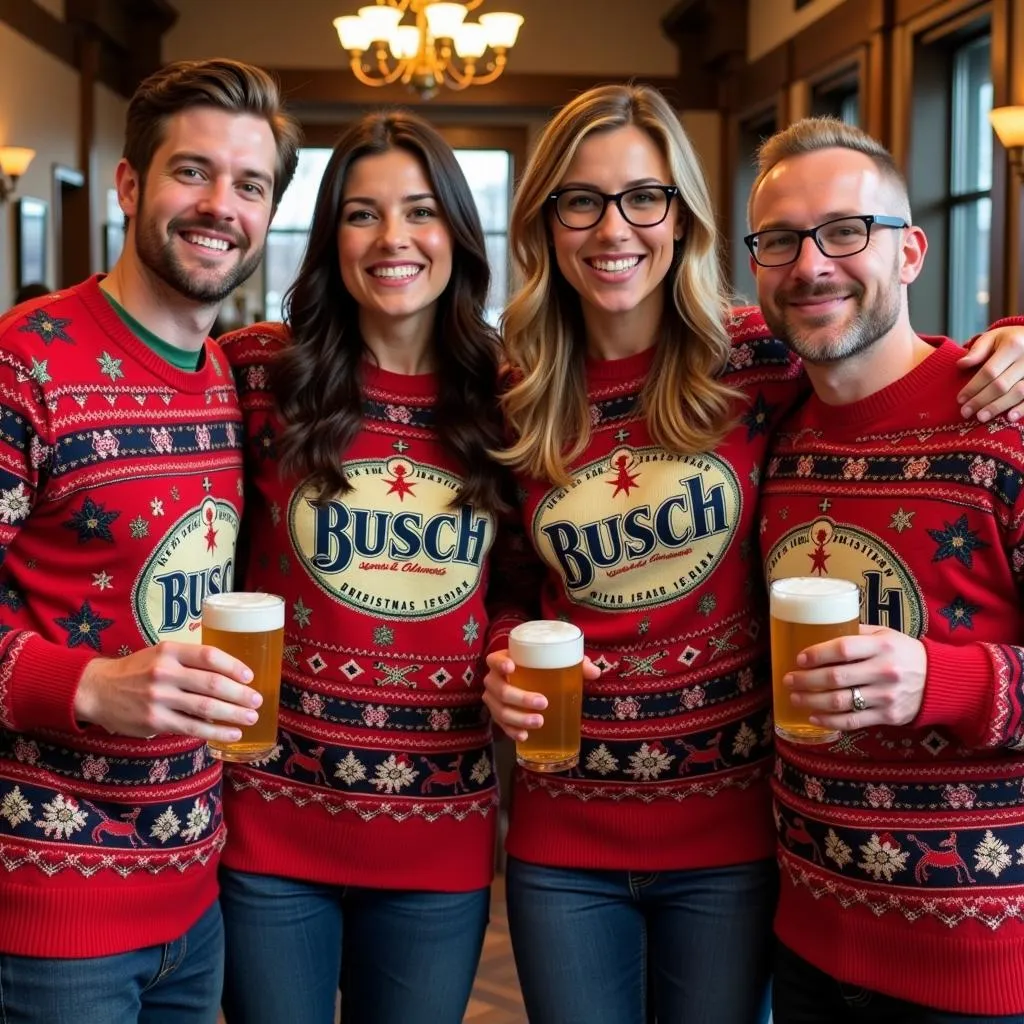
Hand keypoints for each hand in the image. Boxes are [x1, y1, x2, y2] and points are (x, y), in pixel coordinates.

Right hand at [73, 641, 261, 741]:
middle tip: (257, 700)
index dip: (234, 666)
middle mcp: (165, 672)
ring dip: (233, 714)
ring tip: (251, 718)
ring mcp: (159, 698)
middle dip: (240, 694)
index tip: (250, 676)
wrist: (97, 690)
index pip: (209, 656)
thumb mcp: (160, 654)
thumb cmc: (136, 671)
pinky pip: (191, 728)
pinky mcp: (155, 721)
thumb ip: (189, 660)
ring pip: (205, 708)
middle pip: (212, 684)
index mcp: (170, 651)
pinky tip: (231, 734)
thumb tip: (229, 672)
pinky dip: (215, 732)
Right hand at [483, 648, 600, 741]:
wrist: (534, 683)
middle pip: (500, 689)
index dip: (499, 664)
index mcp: (505, 660)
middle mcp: (494, 680)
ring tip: (539, 722)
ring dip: (518, 718)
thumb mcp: (559, 661)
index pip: (494, 660)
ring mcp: (494, 700)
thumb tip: (595, 672)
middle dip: (520, 698)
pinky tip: (524, 736)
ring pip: (500, 710)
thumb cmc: (544, 668)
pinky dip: (512, 732)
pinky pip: (501, 725)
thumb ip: (577, 663)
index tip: (512, 668)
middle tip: (542, 702)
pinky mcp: (499, 716)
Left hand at [784, 625, 925, 729]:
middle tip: (788, 679)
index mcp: (882, 646)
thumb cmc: (904, 653)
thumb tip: (820, 629)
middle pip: (836, 677)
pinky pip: (853, 721)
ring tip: (795, 697)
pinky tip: (814, 717)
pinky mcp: (888, 716)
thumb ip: (857, 633)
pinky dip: (830, 721)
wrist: (940, 681)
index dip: (817, 654)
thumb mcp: (886, 635)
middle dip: (806, 680)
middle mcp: (884, 671)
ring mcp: (886, 696)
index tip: (799, 658)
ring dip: (812, 701)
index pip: (842, 649)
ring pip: (841, 702)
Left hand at [957, 327, 1023, 421]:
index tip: (960, 399)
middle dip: (981, 400)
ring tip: (981, 418)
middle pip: (1001, 385)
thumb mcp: (993, 338)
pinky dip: (1022, 409)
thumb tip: (960, 364)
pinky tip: (1009, 418)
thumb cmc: (1010, 339)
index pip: (989, 371)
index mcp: (1013, 345)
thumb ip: (977, 350)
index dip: (973, 387)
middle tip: (965, 413)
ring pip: (1018, 393)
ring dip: (998, 407)